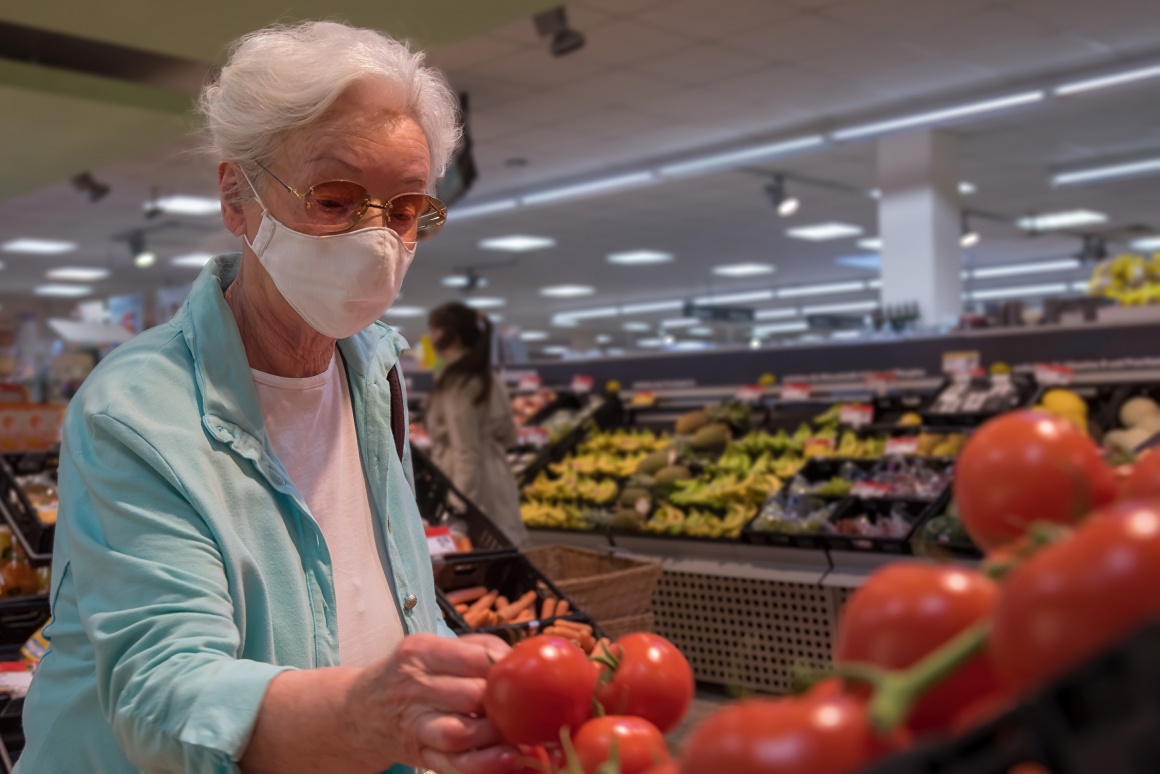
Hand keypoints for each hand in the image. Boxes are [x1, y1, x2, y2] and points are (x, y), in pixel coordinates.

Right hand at [345, 633, 517, 773]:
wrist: (359, 710)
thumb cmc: (407, 674)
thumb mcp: (431, 649)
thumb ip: (474, 648)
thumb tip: (520, 658)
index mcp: (421, 652)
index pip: (475, 658)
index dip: (507, 670)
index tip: (526, 677)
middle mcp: (414, 686)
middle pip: (472, 695)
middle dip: (506, 704)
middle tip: (531, 708)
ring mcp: (414, 723)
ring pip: (461, 732)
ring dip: (496, 736)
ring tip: (523, 734)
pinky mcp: (418, 753)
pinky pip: (453, 764)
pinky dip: (483, 765)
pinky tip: (508, 760)